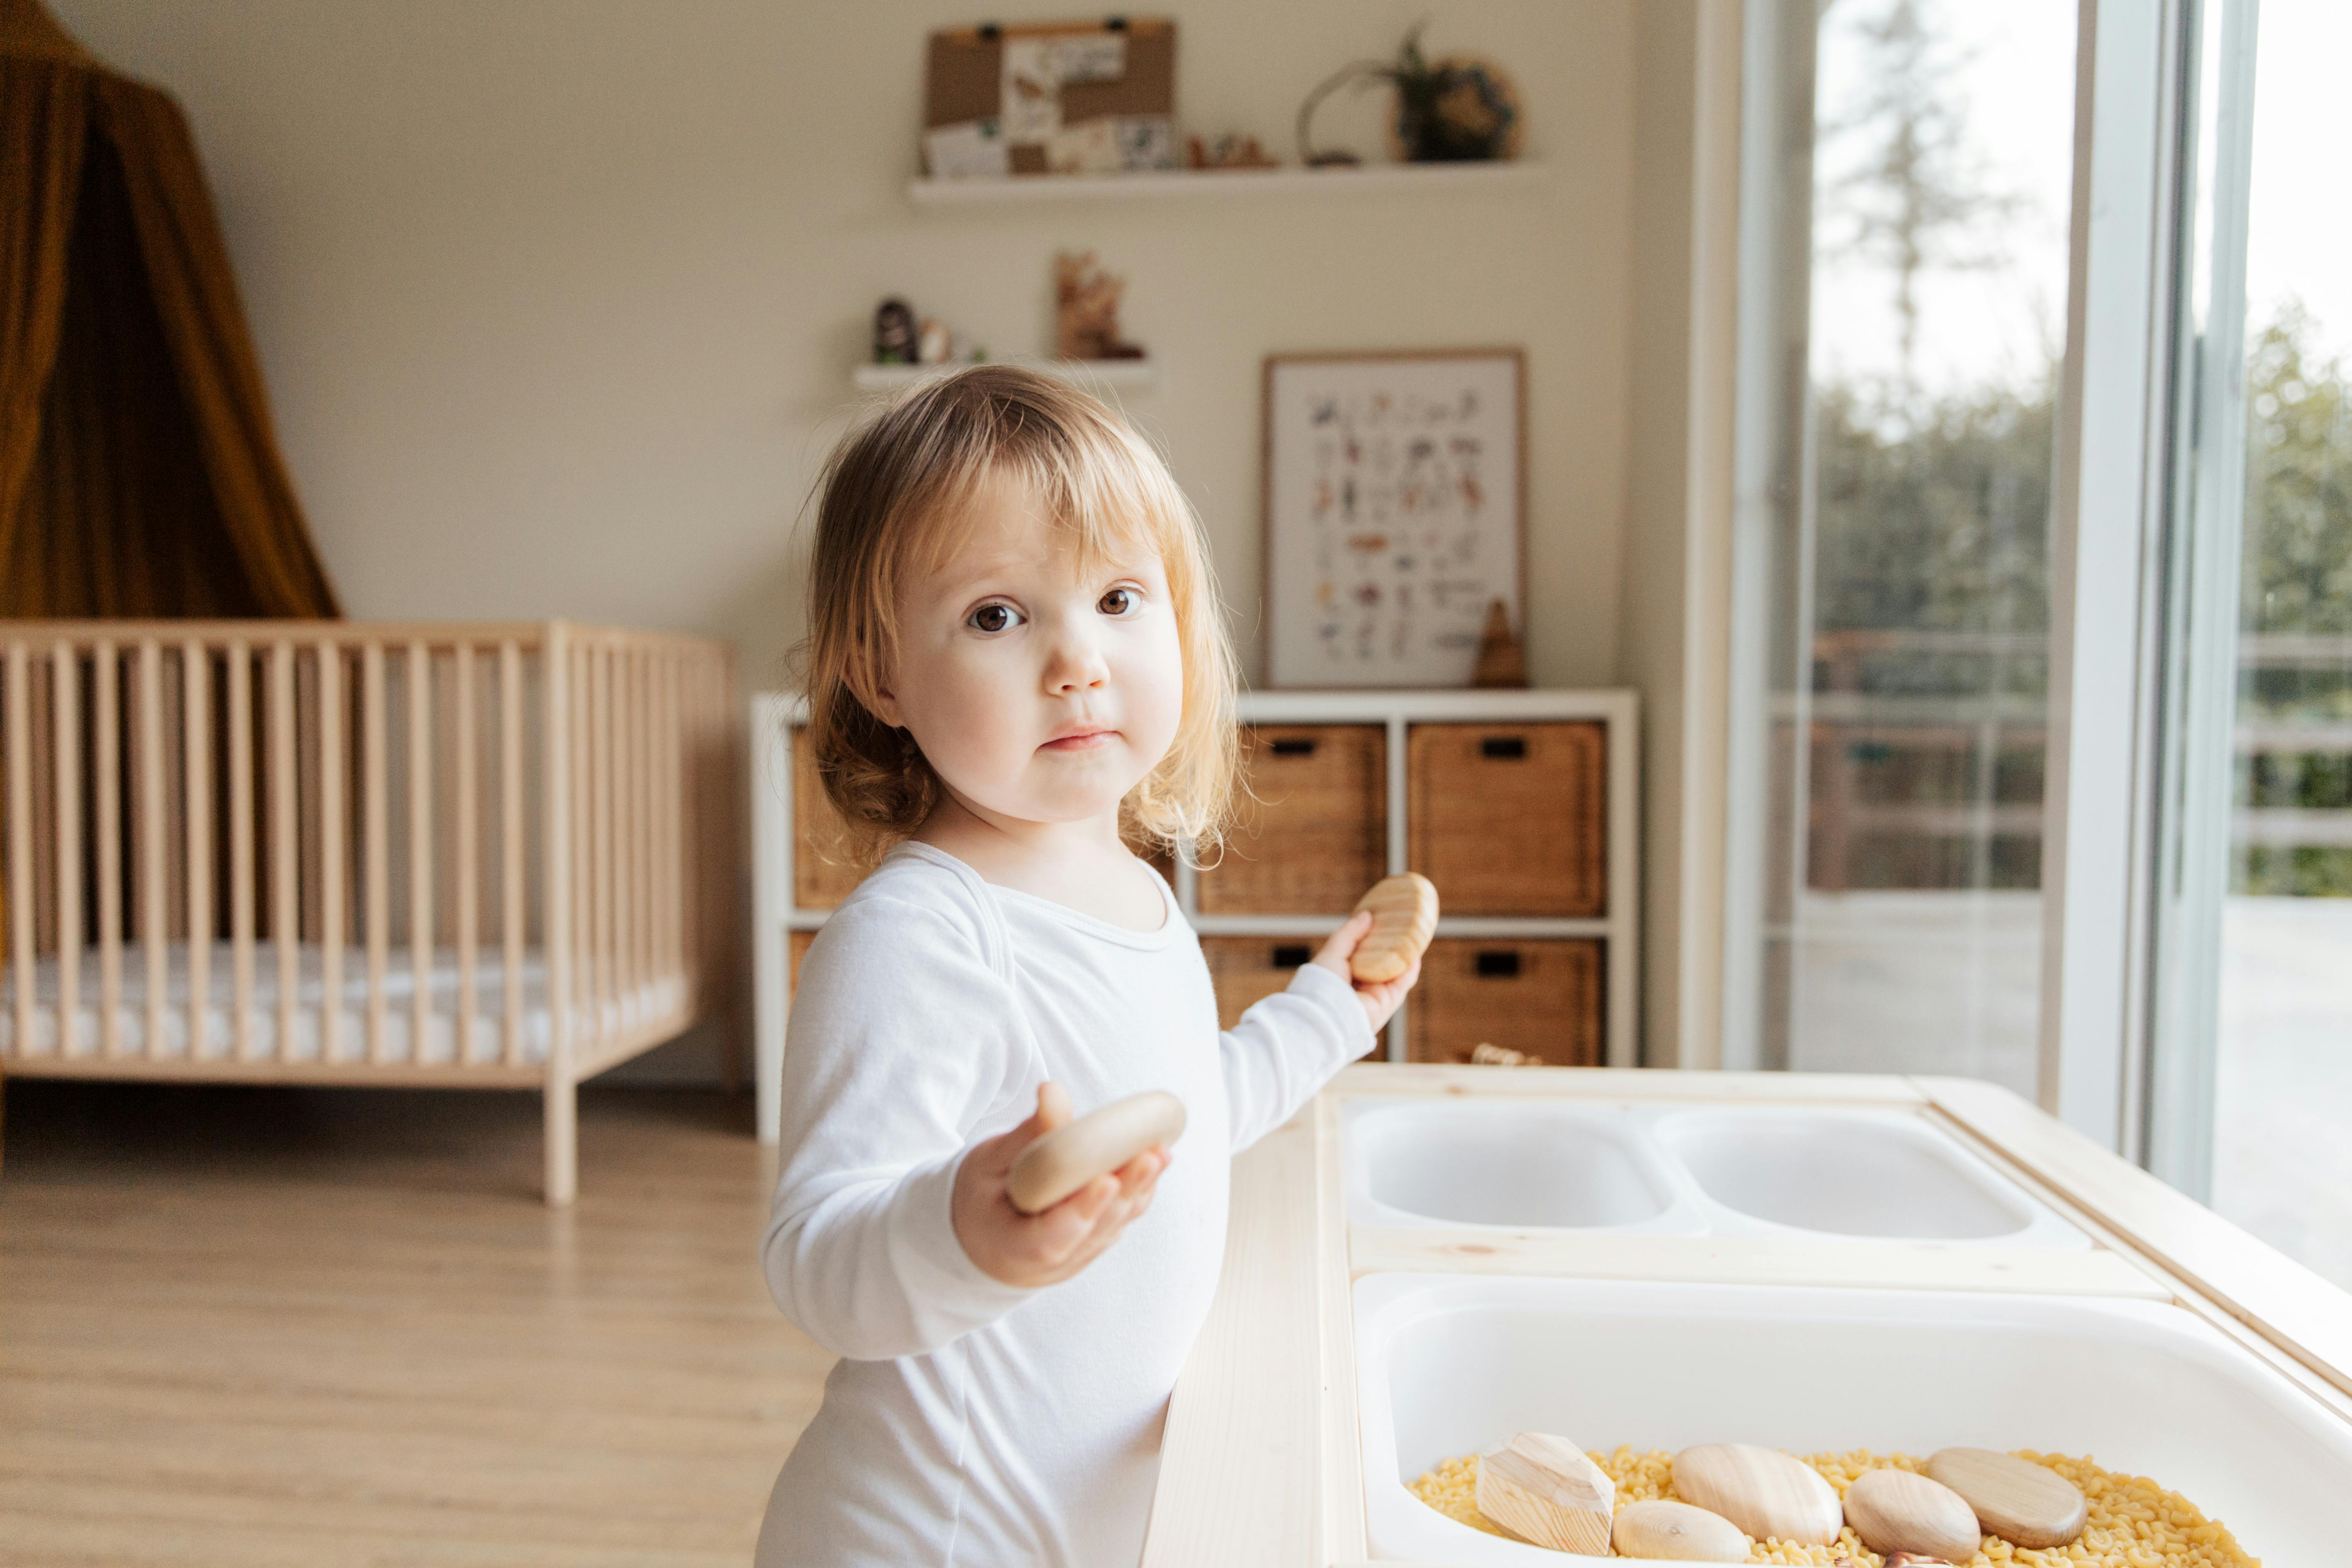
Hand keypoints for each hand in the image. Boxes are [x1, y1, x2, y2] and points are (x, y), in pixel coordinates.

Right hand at [950, 1082, 1172, 1288]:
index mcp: (1011, 1248)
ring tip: (1160, 1153)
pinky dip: (1138, 1192)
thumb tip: (1053, 1092)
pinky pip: (1119, 1220)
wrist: (979, 1240)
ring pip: (1114, 1225)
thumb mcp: (988, 1165)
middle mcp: (1052, 1262)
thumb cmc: (979, 1199)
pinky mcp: (1094, 1244)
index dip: (1082, 1209)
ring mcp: (1078, 1257)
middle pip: (1096, 1229)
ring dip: (1139, 1189)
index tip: (1106, 1179)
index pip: (1052, 1237)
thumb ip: (1026, 1136)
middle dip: (1126, 1190)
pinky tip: (1154, 1163)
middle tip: (1150, 1155)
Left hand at [1308, 910, 1420, 1035]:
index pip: (1363, 953)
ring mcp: (1375, 994)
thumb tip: (1367, 915)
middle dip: (1393, 946)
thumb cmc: (1321, 983)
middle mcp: (1361, 985)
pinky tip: (1415, 952)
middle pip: (1382, 962)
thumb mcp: (1333, 951)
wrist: (1326, 1013)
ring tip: (1414, 934)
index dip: (1374, 938)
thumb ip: (1350, 933)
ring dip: (1406, 954)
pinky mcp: (1387, 1003)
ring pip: (1396, 971)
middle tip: (1402, 926)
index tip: (1382, 921)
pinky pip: (1403, 983)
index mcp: (1345, 973)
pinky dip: (1411, 968)